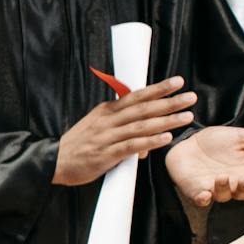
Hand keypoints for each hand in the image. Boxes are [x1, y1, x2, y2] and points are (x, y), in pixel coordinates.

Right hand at [53, 77, 195, 185]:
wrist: (53, 161)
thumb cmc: (78, 145)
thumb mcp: (97, 128)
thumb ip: (123, 128)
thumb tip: (148, 138)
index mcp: (106, 111)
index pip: (136, 96)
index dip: (157, 88)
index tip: (177, 82)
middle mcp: (107, 121)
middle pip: (142, 108)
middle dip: (168, 102)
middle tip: (190, 97)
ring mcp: (106, 137)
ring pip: (141, 126)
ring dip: (165, 120)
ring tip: (186, 116)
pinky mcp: (105, 154)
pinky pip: (131, 146)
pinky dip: (149, 142)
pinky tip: (165, 138)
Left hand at [164, 125, 243, 206]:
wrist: (187, 139)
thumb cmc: (216, 141)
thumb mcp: (241, 136)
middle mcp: (231, 185)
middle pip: (243, 194)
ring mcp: (213, 188)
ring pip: (223, 196)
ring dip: (224, 189)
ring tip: (222, 176)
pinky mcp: (194, 189)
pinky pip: (200, 199)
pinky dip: (203, 199)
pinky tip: (205, 195)